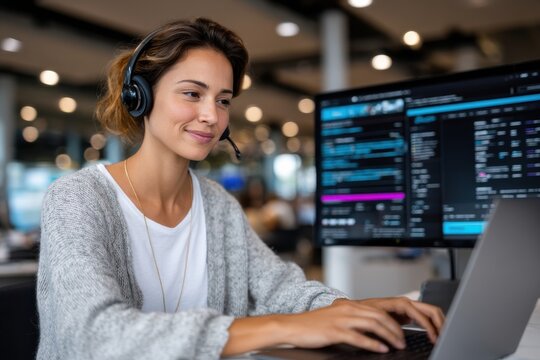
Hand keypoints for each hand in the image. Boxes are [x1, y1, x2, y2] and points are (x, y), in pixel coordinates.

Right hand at [275, 297, 443, 352]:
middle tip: (403, 341)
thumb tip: (372, 330)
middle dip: (395, 329)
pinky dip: (372, 344)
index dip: (393, 321)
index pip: (378, 310)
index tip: (401, 332)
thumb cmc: (313, 325)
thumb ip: (353, 320)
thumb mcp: (336, 318)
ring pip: (372, 325)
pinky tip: (381, 349)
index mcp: (349, 305)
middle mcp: (348, 309)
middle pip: (379, 316)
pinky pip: (358, 337)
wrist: (293, 326)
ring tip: (397, 345)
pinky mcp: (334, 331)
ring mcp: (341, 320)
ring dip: (388, 336)